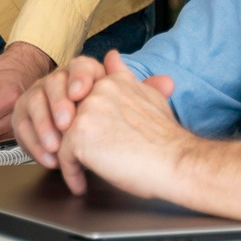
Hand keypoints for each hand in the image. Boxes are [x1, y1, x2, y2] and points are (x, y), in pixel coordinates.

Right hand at [12, 53, 107, 166]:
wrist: (88, 145)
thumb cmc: (105, 124)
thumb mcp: (116, 104)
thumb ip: (118, 79)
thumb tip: (114, 56)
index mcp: (81, 74)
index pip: (80, 66)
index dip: (80, 78)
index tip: (80, 95)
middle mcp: (57, 81)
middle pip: (53, 83)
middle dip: (59, 104)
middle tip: (66, 125)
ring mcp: (37, 97)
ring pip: (34, 103)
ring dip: (44, 127)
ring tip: (56, 147)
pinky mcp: (23, 116)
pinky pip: (23, 127)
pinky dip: (35, 145)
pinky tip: (49, 159)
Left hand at [51, 52, 184, 197]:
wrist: (177, 162)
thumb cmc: (166, 139)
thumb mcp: (147, 97)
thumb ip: (123, 77)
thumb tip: (111, 56)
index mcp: (112, 81)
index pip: (83, 94)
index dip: (83, 117)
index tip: (92, 135)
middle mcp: (96, 90)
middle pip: (69, 115)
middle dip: (72, 136)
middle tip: (83, 157)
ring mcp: (86, 111)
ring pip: (62, 135)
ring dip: (68, 155)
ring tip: (81, 170)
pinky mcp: (78, 135)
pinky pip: (63, 156)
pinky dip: (71, 173)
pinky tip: (81, 184)